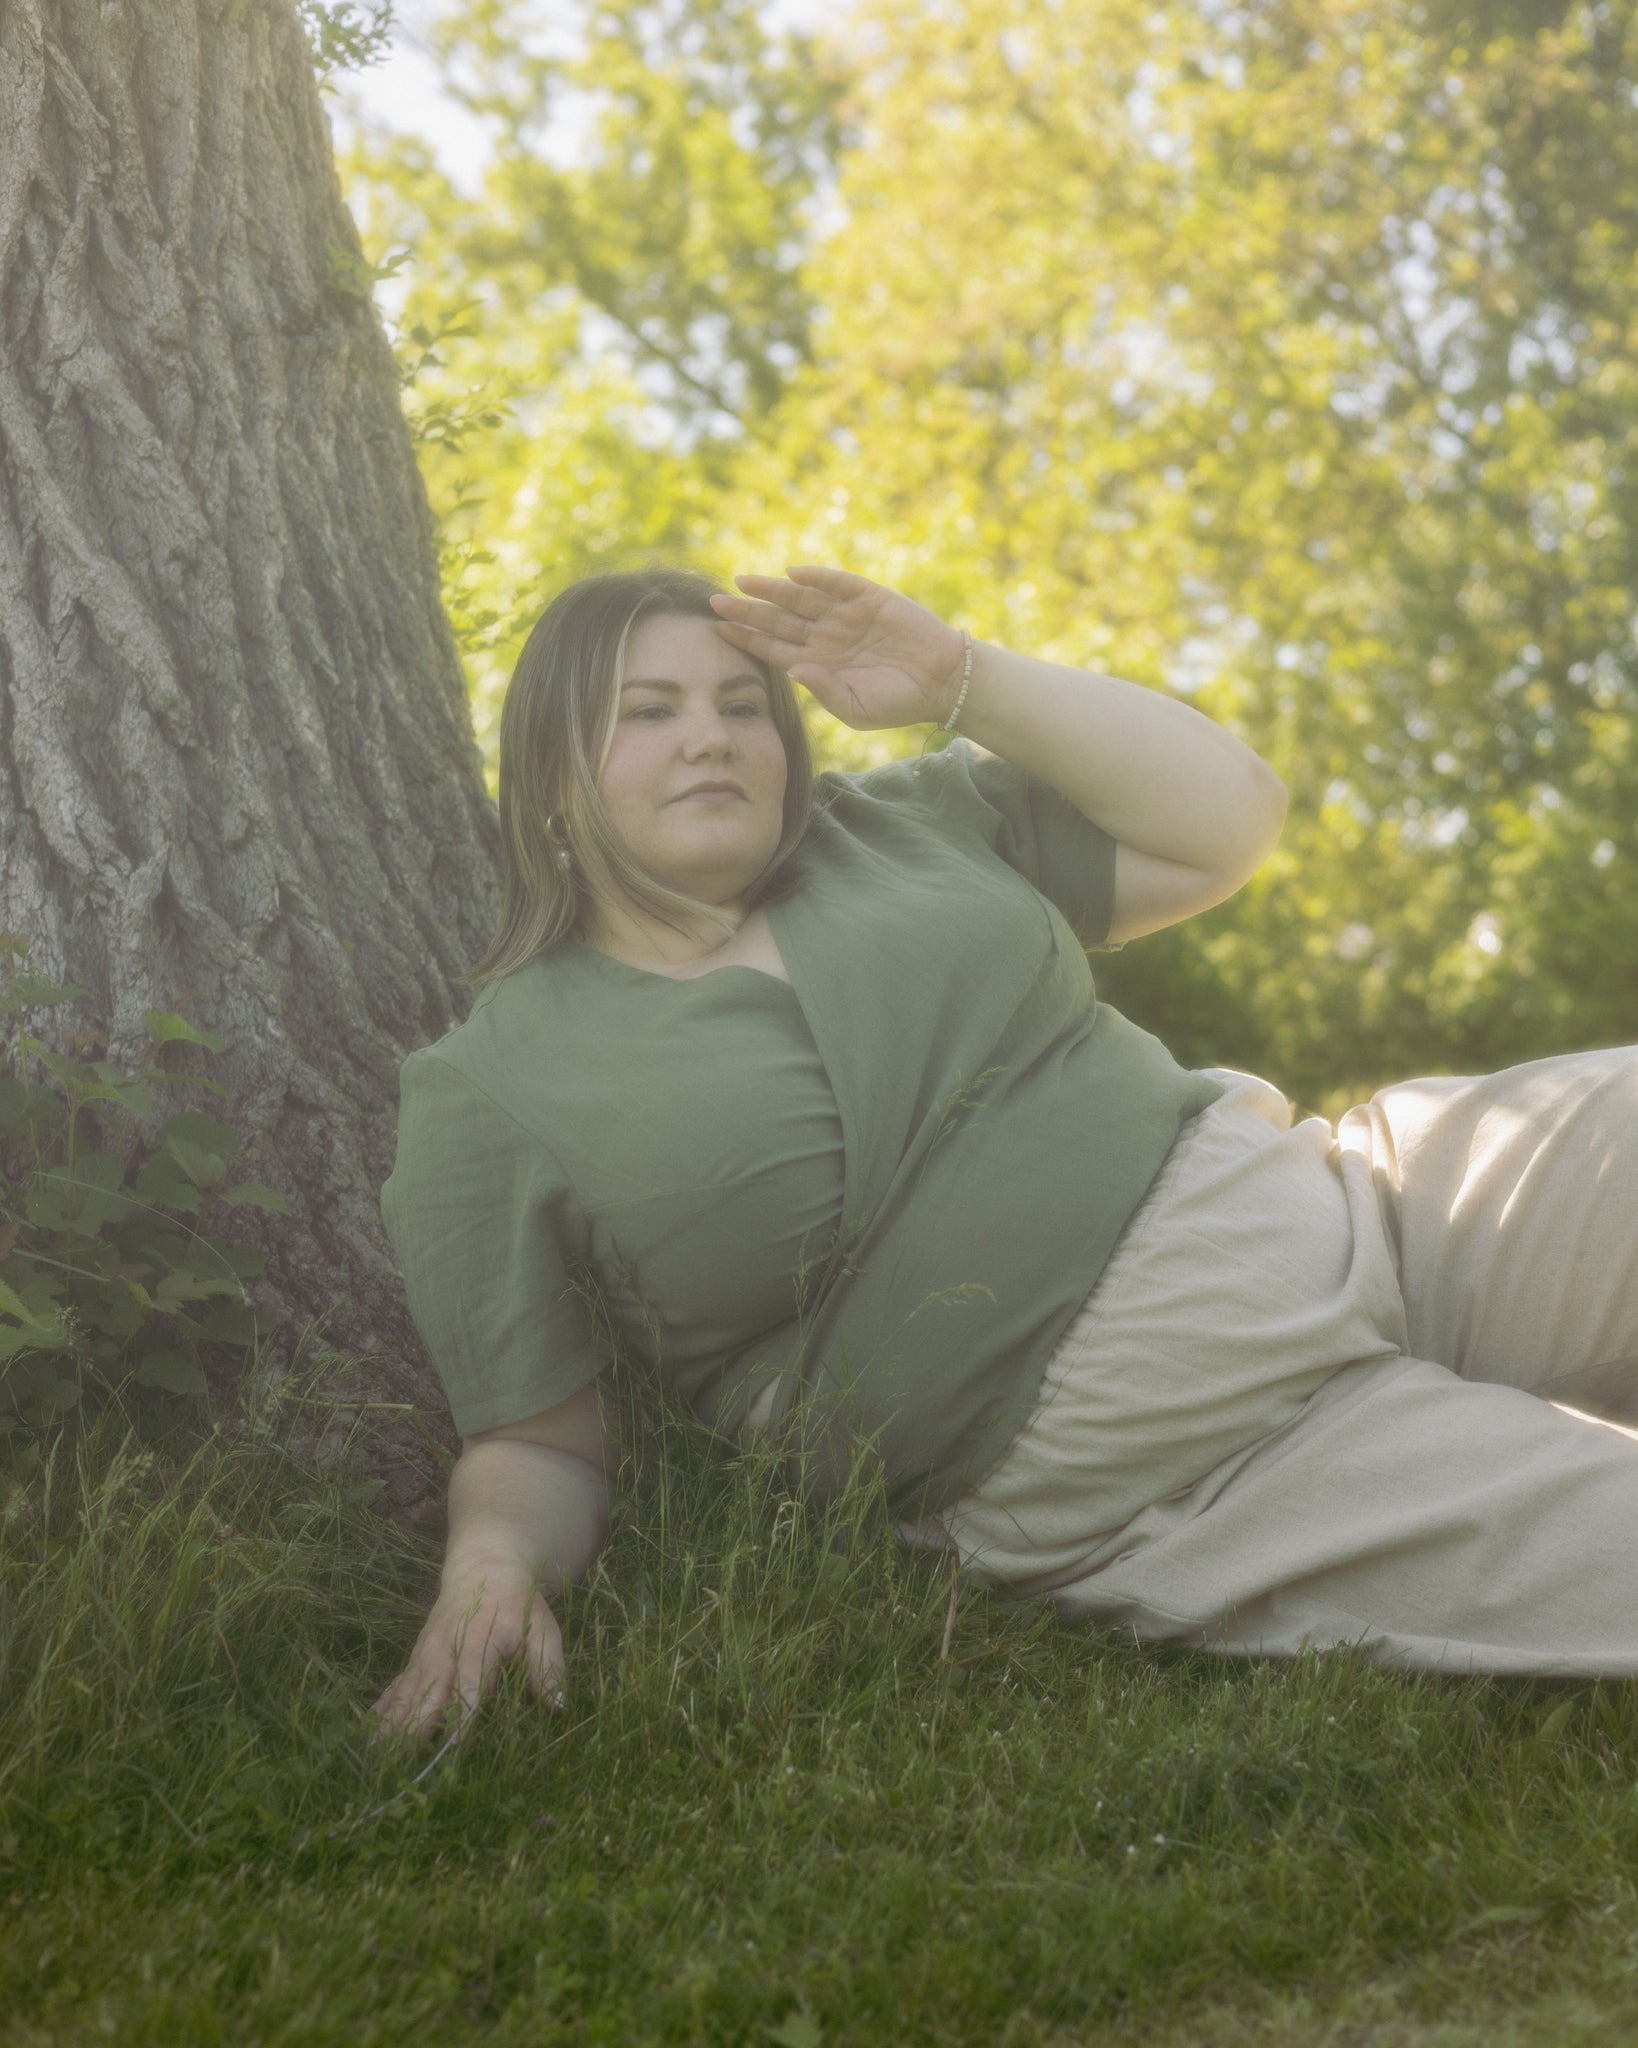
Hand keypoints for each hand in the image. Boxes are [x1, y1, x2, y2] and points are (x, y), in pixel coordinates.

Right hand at [368, 1559, 564, 1743]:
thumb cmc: (518, 1604)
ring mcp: (426, 1655)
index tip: (454, 1745)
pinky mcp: (417, 1658)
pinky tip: (367, 1733)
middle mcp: (446, 1651)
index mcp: (480, 1644)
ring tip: (375, 1757)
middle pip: (429, 1693)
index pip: (469, 1686)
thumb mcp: (542, 1628)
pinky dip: (383, 1709)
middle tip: (403, 1765)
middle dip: (415, 1728)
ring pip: (407, 1693)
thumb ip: (548, 1666)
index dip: (461, 1715)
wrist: (484, 1567)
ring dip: (392, 1724)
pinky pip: (397, 1686)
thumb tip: (558, 1706)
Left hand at [709, 565, 965, 731]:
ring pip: (801, 598)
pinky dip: (817, 577)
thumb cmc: (898, 703)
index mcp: (818, 663)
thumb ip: (824, 690)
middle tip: (715, 602)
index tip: (718, 631)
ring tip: (743, 581)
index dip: (746, 639)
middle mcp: (826, 635)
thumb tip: (793, 669)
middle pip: (778, 620)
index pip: (773, 648)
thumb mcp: (857, 708)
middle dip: (748, 611)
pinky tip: (793, 574)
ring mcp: (845, 614)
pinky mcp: (869, 597)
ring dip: (773, 589)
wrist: (941, 682)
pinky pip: (838, 583)